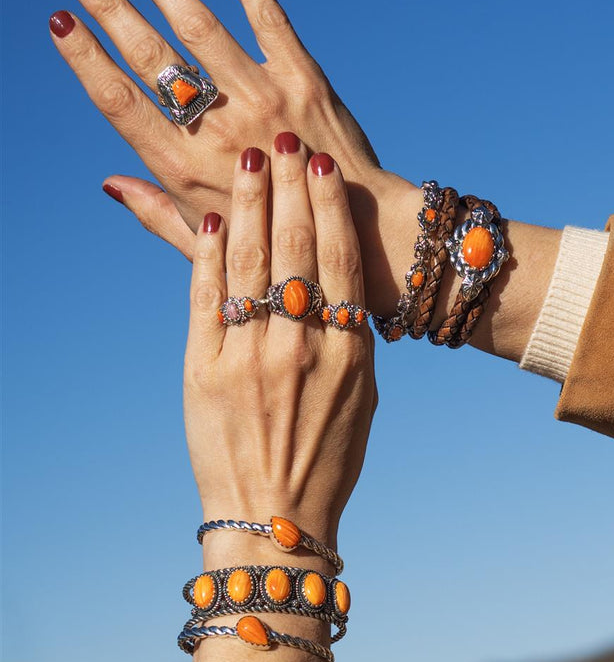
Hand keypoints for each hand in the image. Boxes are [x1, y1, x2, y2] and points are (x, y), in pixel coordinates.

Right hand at [53, 0, 409, 262]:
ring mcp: (264, 101)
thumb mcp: (212, 244)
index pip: (119, 101)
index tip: (63, 23)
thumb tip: (110, 183)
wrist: (360, 230)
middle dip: (113, 11)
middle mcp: (221, 130)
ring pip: (203, 31)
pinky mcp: (306, 83)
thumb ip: (159, 213)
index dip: (86, 58)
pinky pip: (272, 24)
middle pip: (151, 58)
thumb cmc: (281, 241)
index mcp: (185, 167)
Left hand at [185, 142, 376, 566]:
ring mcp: (250, 359)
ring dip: (251, 205)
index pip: (338, 263)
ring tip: (251, 162)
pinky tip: (217, 218)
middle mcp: (301, 349)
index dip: (330, 209)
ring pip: (251, 264)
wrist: (275, 519)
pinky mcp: (205, 372)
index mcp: (348, 356)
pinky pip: (207, 299)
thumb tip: (342, 289)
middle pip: (295, 250)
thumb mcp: (360, 398)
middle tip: (284, 142)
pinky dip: (210, 254)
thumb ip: (350, 340)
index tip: (323, 168)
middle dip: (289, 189)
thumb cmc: (326, 460)